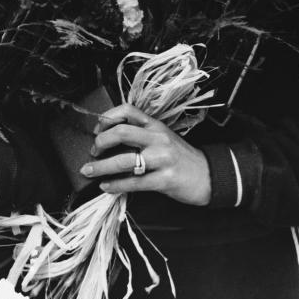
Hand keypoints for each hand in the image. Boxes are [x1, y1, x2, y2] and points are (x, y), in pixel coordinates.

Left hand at [79, 103, 211, 205]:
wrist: (209, 175)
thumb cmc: (180, 157)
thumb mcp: (162, 137)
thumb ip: (141, 134)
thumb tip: (108, 138)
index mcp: (156, 125)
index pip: (128, 111)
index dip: (107, 118)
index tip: (97, 129)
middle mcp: (158, 138)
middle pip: (121, 133)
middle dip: (100, 142)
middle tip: (92, 152)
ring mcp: (162, 159)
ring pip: (124, 160)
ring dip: (101, 167)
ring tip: (89, 171)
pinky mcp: (165, 180)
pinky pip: (134, 182)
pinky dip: (115, 185)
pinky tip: (106, 187)